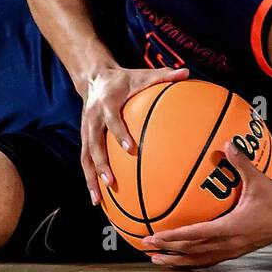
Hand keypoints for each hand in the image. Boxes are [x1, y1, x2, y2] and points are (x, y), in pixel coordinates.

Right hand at [81, 63, 188, 202]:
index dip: (119, 133)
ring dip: (91, 178)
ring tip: (98, 200)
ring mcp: (86, 130)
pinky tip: (97, 198)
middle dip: (101, 164)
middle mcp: (93, 119)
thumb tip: (187, 72)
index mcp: (107, 103)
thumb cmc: (124, 79)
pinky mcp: (84, 138)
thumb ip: (164, 75)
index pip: (112, 120)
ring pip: (86, 157)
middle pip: (94, 144)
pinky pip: (85, 161)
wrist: (95, 78)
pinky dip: (89, 179)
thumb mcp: (142, 74)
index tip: (130, 148)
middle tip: (111, 181)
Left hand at [142, 141, 271, 267]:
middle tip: (146, 249)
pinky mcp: (235, 252)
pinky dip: (193, 261)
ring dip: (178, 261)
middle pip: (192, 252)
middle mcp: (228, 243)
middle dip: (168, 252)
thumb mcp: (258, 180)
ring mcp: (231, 251)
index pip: (195, 235)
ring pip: (199, 260)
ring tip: (159, 261)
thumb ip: (241, 163)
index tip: (153, 237)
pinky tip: (183, 259)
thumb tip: (227, 143)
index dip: (172, 237)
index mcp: (230, 228)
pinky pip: (209, 260)